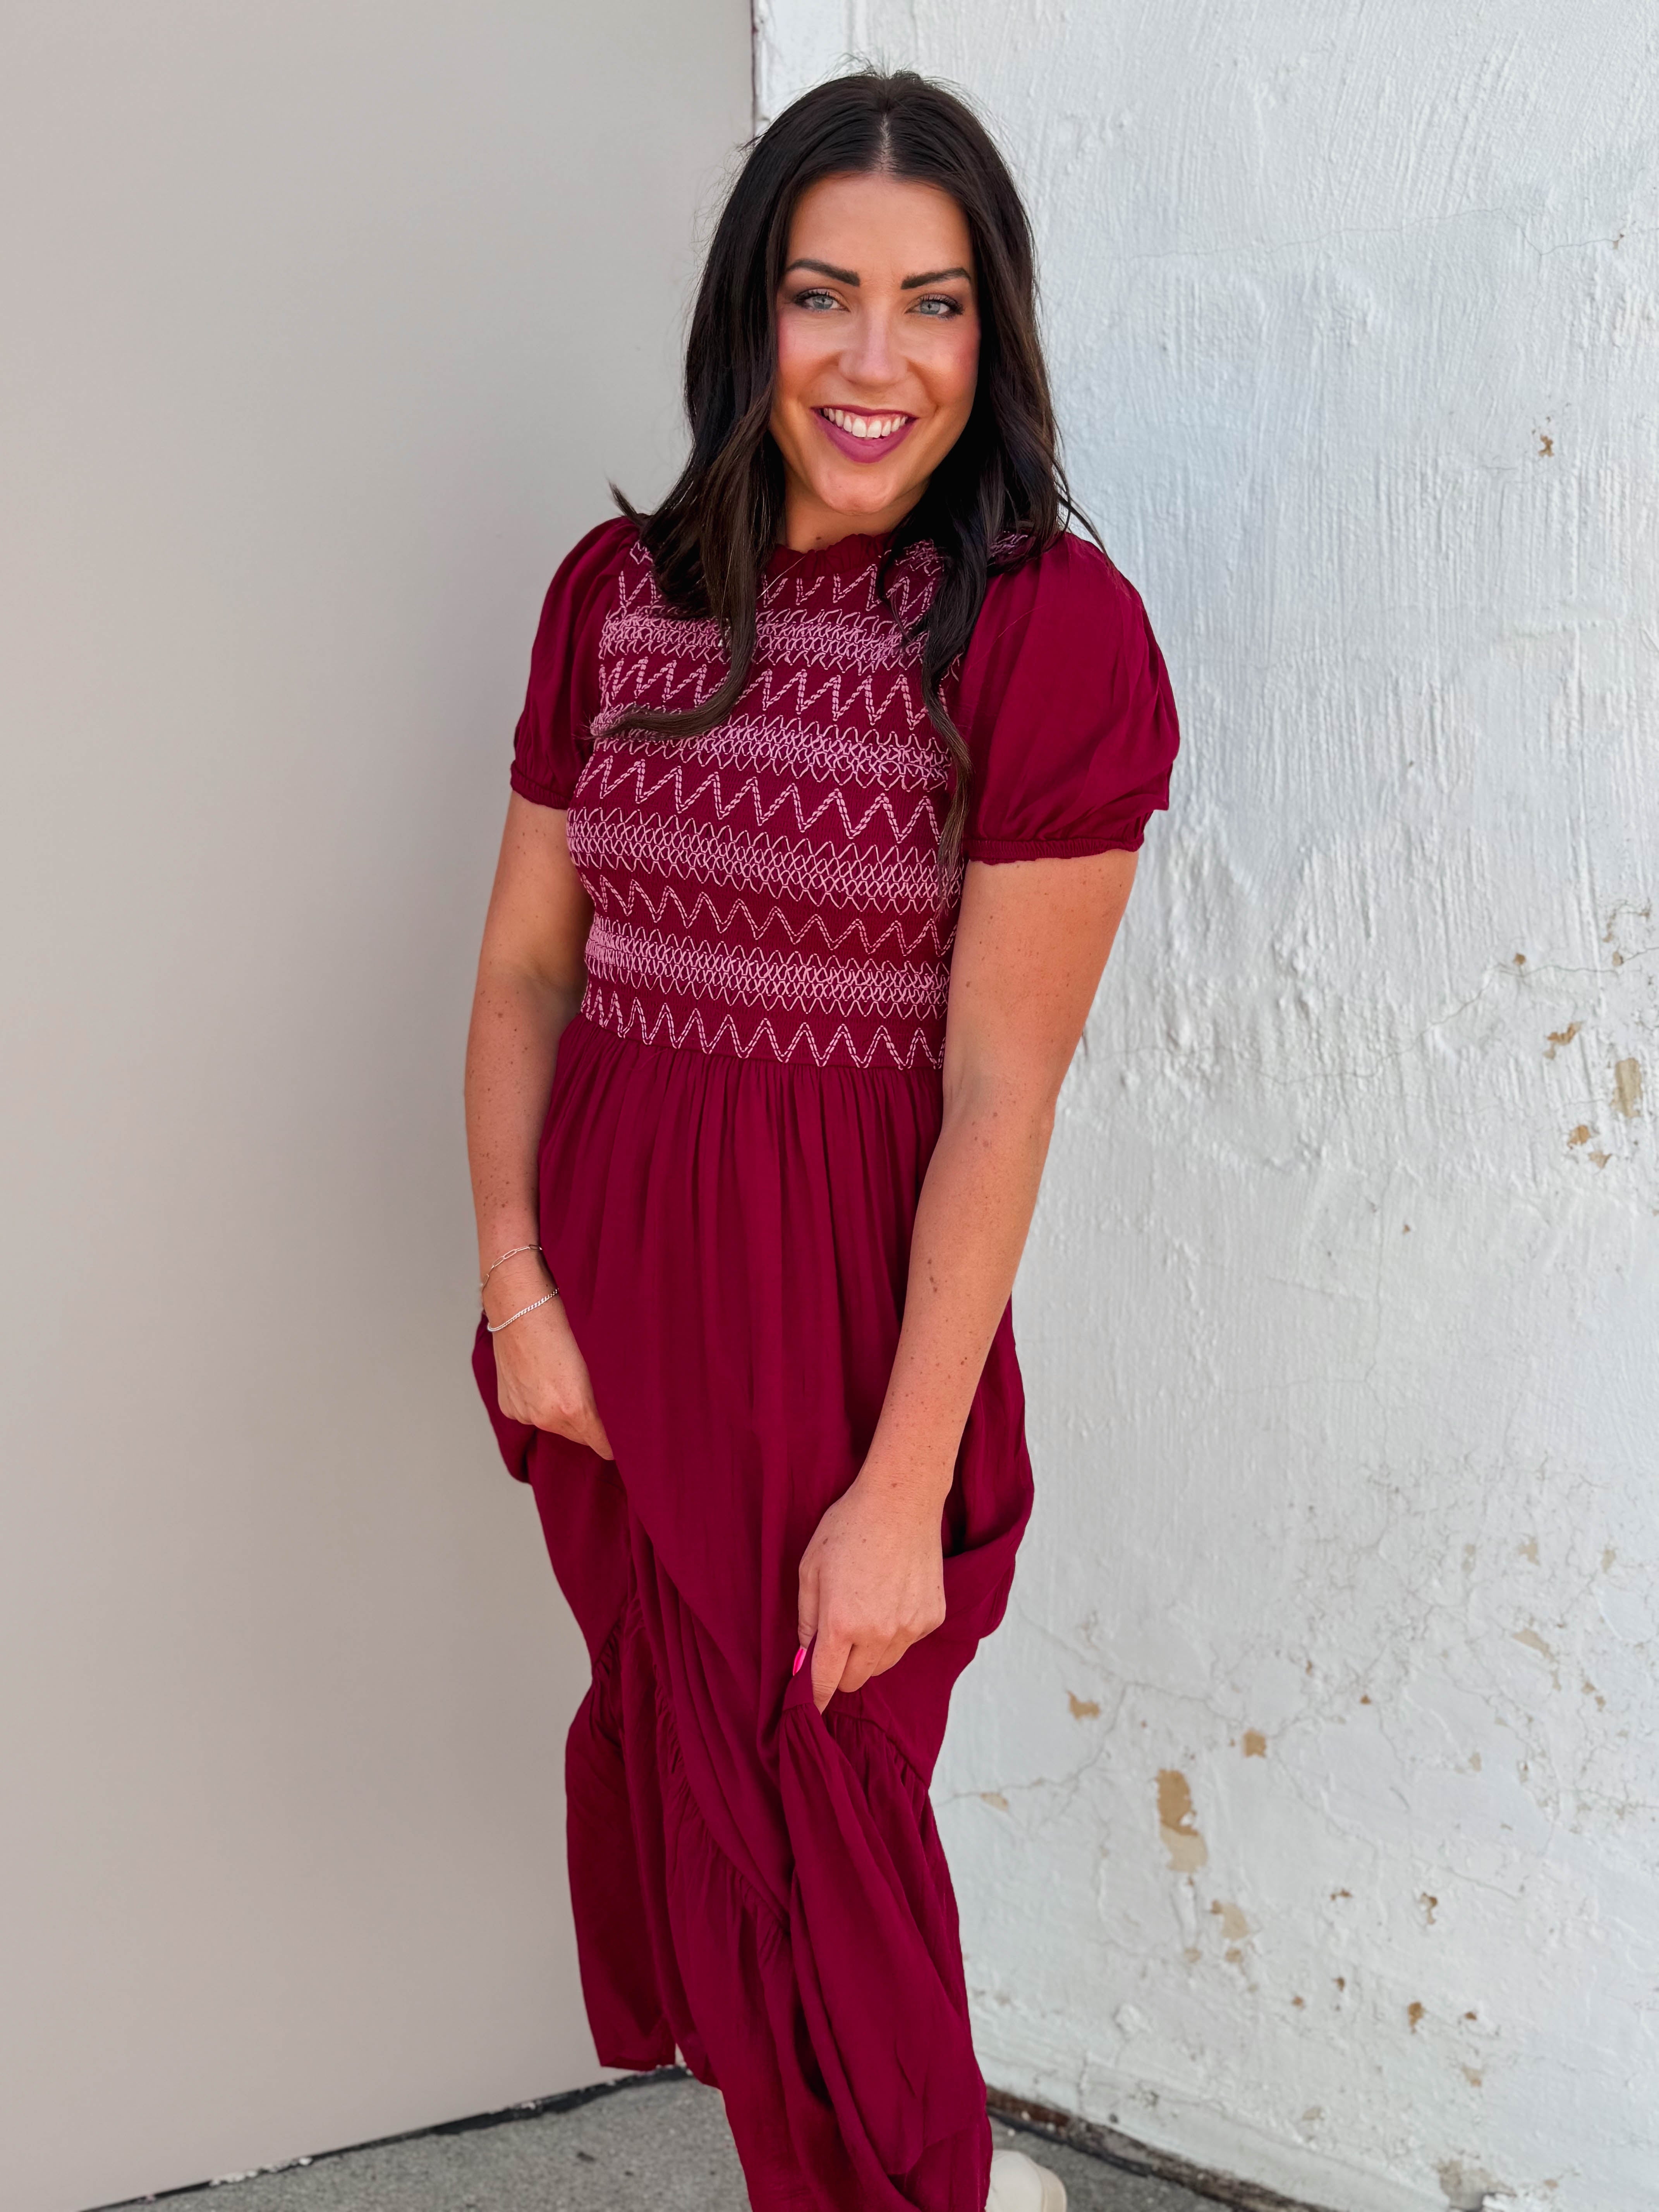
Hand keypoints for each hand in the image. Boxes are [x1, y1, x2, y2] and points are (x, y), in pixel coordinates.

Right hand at [486, 1257, 612, 1458]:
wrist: (519, 1302)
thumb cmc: (565, 1320)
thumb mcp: (599, 1356)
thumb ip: (611, 1393)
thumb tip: (625, 1415)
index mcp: (574, 1407)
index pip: (605, 1447)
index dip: (619, 1441)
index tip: (630, 1435)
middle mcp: (546, 1417)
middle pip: (581, 1438)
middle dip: (593, 1425)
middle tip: (602, 1399)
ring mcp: (524, 1413)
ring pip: (557, 1426)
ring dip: (566, 1413)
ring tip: (570, 1380)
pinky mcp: (509, 1407)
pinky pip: (535, 1415)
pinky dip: (543, 1404)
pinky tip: (547, 1377)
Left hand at [795, 1462, 947, 1712]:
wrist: (901, 1502)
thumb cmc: (848, 1528)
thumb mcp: (810, 1569)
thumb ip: (805, 1619)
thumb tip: (806, 1656)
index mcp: (842, 1624)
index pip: (825, 1681)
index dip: (814, 1698)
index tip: (809, 1709)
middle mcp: (879, 1634)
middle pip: (855, 1680)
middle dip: (840, 1671)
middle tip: (836, 1642)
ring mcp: (909, 1628)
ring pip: (882, 1666)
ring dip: (868, 1654)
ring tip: (864, 1613)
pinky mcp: (931, 1618)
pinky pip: (906, 1643)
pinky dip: (894, 1634)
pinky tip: (889, 1599)